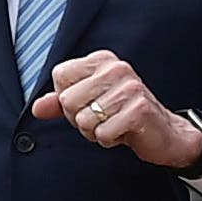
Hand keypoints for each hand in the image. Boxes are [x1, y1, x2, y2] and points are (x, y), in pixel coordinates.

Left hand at [35, 49, 201, 170]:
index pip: (60, 76)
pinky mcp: (139, 109)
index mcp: (102, 60)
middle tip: (103, 119)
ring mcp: (130, 87)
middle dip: (80, 119)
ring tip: (114, 125)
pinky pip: (103, 133)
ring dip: (96, 132)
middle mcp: (116, 68)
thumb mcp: (89, 105)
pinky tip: (124, 133)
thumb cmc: (124, 116)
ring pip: (84, 120)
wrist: (164, 133)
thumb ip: (60, 103)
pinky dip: (110, 140)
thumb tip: (37, 108)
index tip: (89, 104)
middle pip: (68, 100)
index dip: (67, 99)